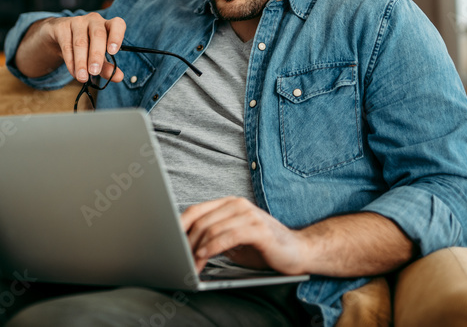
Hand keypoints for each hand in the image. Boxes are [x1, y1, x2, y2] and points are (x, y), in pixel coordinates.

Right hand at [44, 13, 125, 83]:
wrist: (60, 35)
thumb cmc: (85, 44)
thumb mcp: (98, 56)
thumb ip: (108, 67)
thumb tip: (118, 77)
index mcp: (107, 25)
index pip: (117, 24)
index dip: (116, 36)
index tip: (113, 52)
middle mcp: (94, 20)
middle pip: (98, 34)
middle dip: (96, 54)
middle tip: (95, 71)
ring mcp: (77, 22)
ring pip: (80, 42)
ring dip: (81, 62)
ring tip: (82, 77)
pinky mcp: (62, 27)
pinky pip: (67, 46)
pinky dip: (70, 62)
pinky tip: (74, 72)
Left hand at [180, 196, 307, 274]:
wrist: (299, 252)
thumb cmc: (264, 247)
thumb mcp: (233, 240)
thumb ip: (213, 237)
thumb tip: (186, 245)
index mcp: (229, 204)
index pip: (196, 211)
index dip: (179, 226)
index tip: (168, 242)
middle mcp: (237, 204)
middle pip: (201, 220)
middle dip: (186, 242)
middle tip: (179, 258)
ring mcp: (248, 215)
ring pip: (211, 228)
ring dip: (197, 248)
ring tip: (190, 263)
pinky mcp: (258, 229)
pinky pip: (227, 236)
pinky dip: (212, 248)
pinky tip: (204, 257)